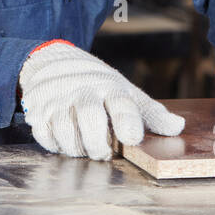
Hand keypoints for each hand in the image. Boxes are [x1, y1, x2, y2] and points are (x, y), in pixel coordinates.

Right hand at [18, 40, 184, 160]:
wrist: (52, 62)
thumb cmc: (96, 84)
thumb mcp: (126, 92)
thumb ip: (151, 113)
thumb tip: (177, 127)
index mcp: (109, 86)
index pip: (121, 103)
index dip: (128, 122)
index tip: (131, 138)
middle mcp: (83, 91)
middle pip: (90, 118)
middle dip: (98, 143)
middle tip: (104, 153)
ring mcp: (57, 101)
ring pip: (65, 131)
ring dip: (77, 148)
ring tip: (85, 148)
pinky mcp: (37, 111)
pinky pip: (44, 135)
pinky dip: (55, 144)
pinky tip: (64, 142)